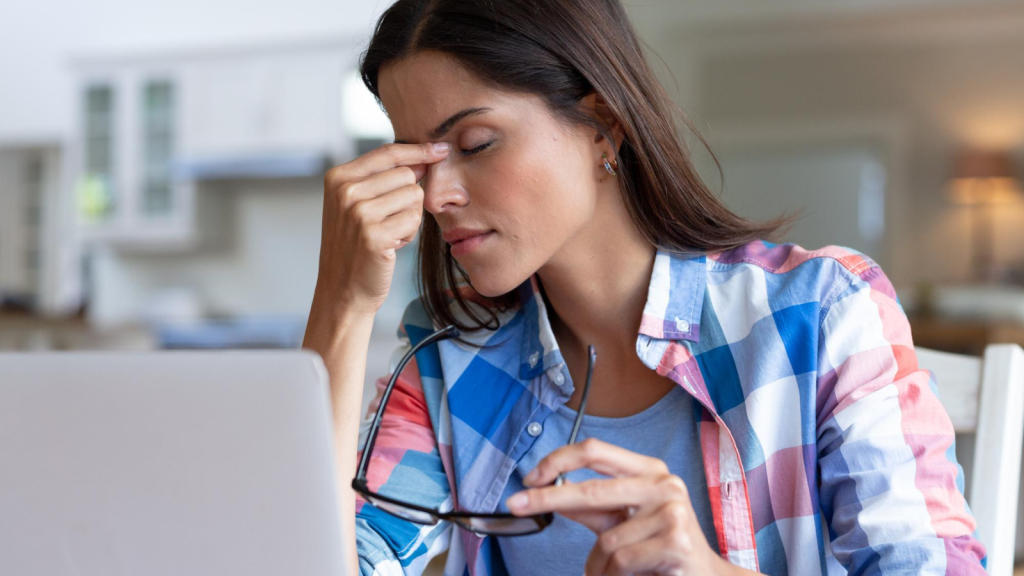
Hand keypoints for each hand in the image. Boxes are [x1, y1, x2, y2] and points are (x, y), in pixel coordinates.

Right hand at [313, 142, 449, 316]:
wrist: (342, 290)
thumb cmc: (355, 246)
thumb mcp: (356, 204)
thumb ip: (383, 178)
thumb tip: (425, 158)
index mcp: (338, 177)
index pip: (388, 153)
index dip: (418, 150)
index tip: (441, 148)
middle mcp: (345, 191)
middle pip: (407, 175)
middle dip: (408, 198)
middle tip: (389, 221)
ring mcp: (358, 213)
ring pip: (414, 196)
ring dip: (409, 217)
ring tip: (388, 233)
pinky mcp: (374, 235)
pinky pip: (414, 219)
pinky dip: (409, 234)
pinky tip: (390, 246)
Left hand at [504, 438, 736, 575]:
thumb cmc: (659, 549)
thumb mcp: (623, 520)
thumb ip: (590, 506)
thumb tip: (545, 491)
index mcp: (648, 469)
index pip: (594, 451)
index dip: (558, 460)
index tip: (530, 478)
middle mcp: (663, 483)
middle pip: (590, 488)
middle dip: (547, 499)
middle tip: (516, 504)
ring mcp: (672, 510)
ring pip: (605, 538)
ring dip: (596, 564)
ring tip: (606, 572)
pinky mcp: (675, 541)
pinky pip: (620, 560)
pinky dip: (611, 574)